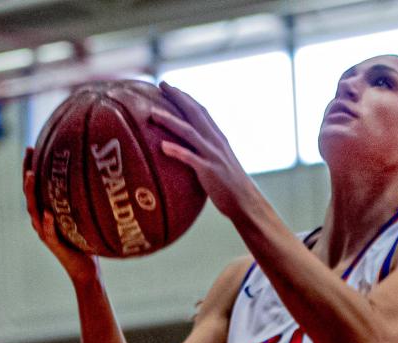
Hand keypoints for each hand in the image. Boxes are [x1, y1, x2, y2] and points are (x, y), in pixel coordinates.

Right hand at [23, 147, 99, 284]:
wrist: (85, 269)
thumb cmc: (87, 242)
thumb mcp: (85, 217)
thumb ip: (85, 200)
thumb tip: (99, 175)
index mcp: (46, 212)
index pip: (35, 187)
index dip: (31, 167)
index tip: (31, 147)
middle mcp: (42, 220)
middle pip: (29, 194)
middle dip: (27, 173)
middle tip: (29, 153)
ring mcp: (45, 233)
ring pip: (34, 211)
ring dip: (32, 193)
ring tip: (32, 176)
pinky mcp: (54, 245)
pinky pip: (48, 233)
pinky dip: (47, 223)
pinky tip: (48, 213)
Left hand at [151, 82, 260, 220]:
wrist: (245, 202)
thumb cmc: (229, 186)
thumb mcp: (218, 163)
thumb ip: (205, 153)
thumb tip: (189, 150)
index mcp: (218, 138)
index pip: (201, 111)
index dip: (186, 98)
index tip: (171, 87)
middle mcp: (215, 142)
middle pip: (195, 114)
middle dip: (177, 98)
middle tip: (161, 84)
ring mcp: (212, 155)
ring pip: (189, 133)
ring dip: (170, 121)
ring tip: (152, 113)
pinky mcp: (209, 171)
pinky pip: (191, 158)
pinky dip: (177, 151)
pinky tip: (162, 146)